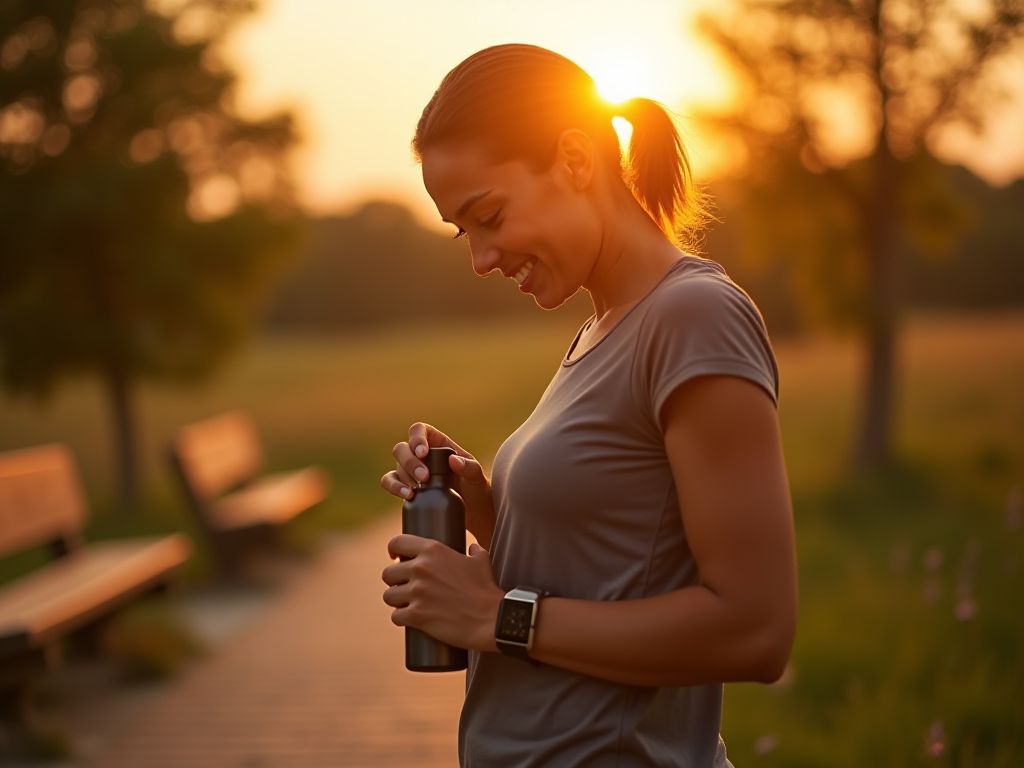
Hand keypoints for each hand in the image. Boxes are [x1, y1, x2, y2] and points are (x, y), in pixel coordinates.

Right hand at [380, 422, 493, 522]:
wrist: (474, 512)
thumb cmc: (476, 489)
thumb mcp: (478, 477)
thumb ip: (470, 468)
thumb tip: (453, 460)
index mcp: (437, 443)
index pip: (419, 430)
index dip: (416, 438)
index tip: (423, 453)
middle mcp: (421, 455)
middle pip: (402, 448)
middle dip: (410, 462)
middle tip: (424, 478)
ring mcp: (411, 472)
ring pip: (396, 466)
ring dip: (402, 477)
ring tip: (415, 491)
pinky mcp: (406, 488)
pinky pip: (390, 482)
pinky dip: (393, 487)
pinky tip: (407, 496)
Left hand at [382, 535, 501, 651]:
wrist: (491, 618)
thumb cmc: (486, 589)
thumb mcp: (481, 560)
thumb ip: (474, 550)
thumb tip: (472, 547)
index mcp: (433, 550)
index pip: (397, 543)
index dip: (393, 550)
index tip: (395, 558)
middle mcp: (421, 569)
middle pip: (388, 573)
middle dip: (395, 581)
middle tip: (405, 587)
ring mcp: (417, 593)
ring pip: (388, 596)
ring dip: (396, 601)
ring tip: (407, 604)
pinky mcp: (416, 616)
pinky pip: (395, 616)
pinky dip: (401, 619)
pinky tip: (409, 619)